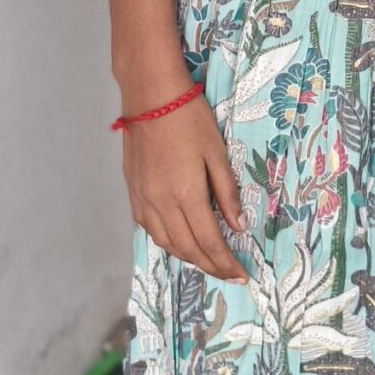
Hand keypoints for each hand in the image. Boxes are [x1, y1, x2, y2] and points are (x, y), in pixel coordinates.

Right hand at [121, 88, 248, 281]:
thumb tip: (239, 227)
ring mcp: (144, 200)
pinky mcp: (133, 193)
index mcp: (186, 195)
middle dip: (211, 266)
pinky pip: (149, 229)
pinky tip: (179, 242)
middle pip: (187, 249)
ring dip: (188, 258)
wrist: (150, 98)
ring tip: (208, 262)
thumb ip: (227, 194)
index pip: (209, 242)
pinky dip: (167, 242)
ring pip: (166, 243)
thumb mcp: (217, 154)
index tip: (241, 276)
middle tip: (229, 274)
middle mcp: (161, 204)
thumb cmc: (189, 119)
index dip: (226, 263)